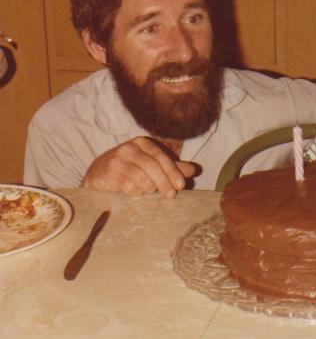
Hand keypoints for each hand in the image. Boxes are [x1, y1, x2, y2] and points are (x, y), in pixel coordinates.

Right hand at [81, 136, 196, 197]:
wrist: (98, 174)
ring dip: (148, 187)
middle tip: (171, 195)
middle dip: (163, 182)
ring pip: (140, 176)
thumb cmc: (129, 169)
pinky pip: (127, 186)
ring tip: (149, 192)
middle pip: (151, 166)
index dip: (172, 171)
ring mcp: (117, 160)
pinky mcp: (108, 173)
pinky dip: (136, 192)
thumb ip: (171, 167)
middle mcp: (129, 148)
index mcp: (142, 143)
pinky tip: (136, 192)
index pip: (160, 156)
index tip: (181, 186)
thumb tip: (194, 170)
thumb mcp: (150, 165)